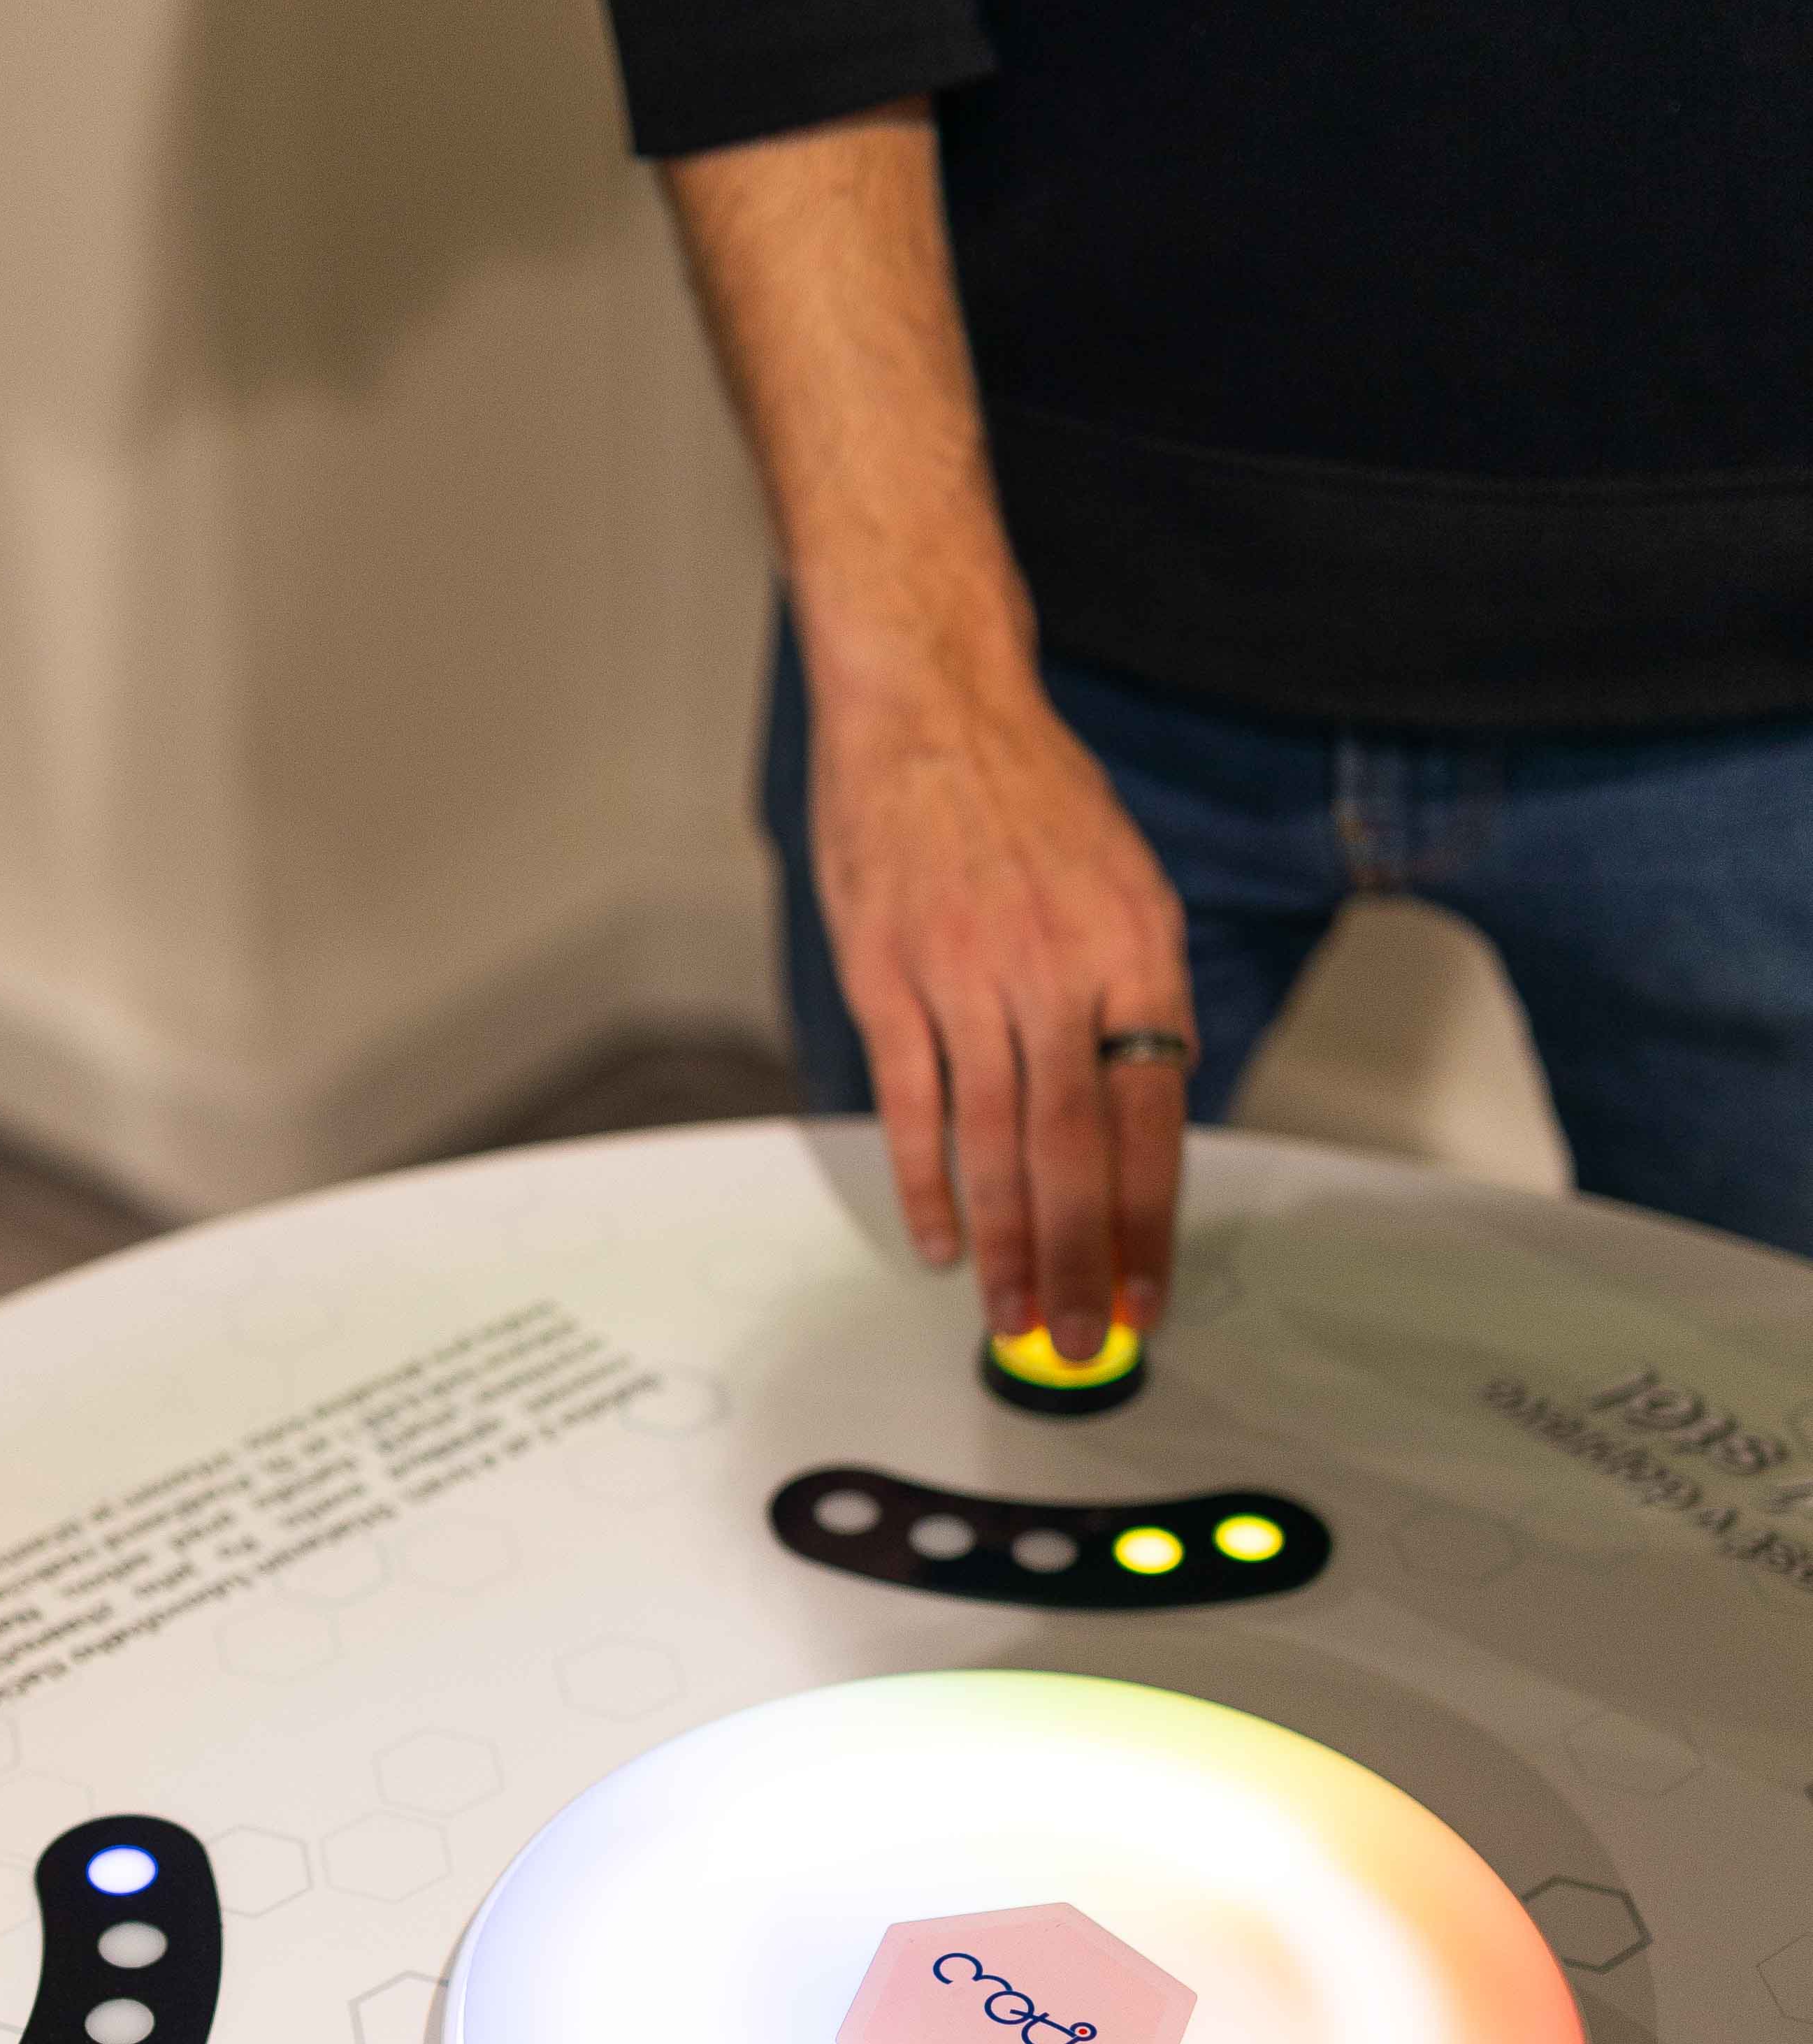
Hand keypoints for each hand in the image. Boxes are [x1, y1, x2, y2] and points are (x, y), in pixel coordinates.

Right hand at [810, 677, 1192, 1356]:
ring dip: (1006, 1248)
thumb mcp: (1124, 883)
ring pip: (995, 1144)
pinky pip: (912, 1106)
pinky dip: (926, 1185)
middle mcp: (1060, 969)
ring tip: (1011, 1319)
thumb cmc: (1028, 792)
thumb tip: (1136, 1119)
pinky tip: (937, 1241)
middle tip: (1079, 1342)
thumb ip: (1133, 998)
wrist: (933, 701)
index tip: (1146, 1296)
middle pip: (1076, 1152)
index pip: (1154, 1119)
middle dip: (1080, 1263)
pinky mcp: (888, 977)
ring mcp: (967, 976)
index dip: (1148, 1223)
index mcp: (1137, 951)